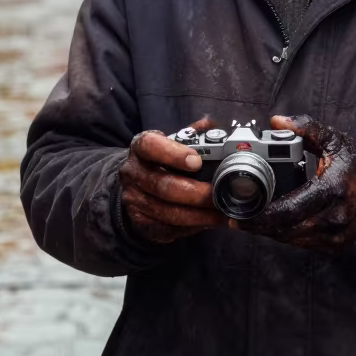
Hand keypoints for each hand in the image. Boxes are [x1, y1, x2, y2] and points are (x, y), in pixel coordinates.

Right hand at [119, 117, 226, 243]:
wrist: (135, 186)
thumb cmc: (160, 161)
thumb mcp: (171, 143)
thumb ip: (192, 135)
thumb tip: (213, 127)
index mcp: (141, 147)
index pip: (151, 146)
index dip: (173, 154)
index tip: (197, 162)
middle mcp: (133, 173)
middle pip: (164, 186)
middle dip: (196, 193)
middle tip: (218, 195)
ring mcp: (134, 199)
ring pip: (168, 212)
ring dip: (199, 215)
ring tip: (221, 213)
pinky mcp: (140, 221)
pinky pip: (168, 228)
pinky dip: (192, 227)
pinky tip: (208, 222)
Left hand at [233, 115, 355, 251]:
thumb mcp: (335, 140)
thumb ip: (306, 129)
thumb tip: (276, 121)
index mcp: (332, 190)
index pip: (290, 209)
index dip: (263, 214)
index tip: (242, 210)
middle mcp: (334, 217)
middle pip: (287, 229)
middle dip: (259, 226)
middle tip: (236, 218)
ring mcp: (336, 235)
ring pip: (293, 240)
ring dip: (270, 232)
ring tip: (249, 221)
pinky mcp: (335, 245)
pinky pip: (303, 244)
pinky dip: (286, 235)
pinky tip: (273, 225)